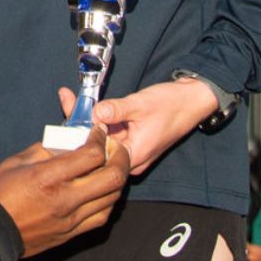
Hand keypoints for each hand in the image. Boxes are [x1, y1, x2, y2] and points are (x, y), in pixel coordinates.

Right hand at [0, 127, 130, 256]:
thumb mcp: (18, 161)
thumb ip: (47, 148)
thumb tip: (68, 139)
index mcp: (48, 177)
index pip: (91, 154)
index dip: (99, 137)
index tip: (97, 131)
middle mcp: (64, 200)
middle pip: (112, 177)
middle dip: (120, 156)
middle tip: (113, 146)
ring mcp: (70, 220)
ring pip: (112, 197)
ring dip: (116, 177)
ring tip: (109, 165)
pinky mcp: (71, 234)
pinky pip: (101, 216)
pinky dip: (108, 200)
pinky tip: (101, 190)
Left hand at [54, 77, 216, 174]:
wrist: (193, 100)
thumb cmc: (172, 104)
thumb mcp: (141, 104)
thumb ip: (116, 110)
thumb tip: (93, 112)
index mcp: (133, 156)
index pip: (98, 151)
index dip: (80, 133)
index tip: (67, 116)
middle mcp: (131, 160)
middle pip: (97, 145)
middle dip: (80, 123)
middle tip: (67, 101)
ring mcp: (131, 151)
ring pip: (103, 138)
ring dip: (89, 120)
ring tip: (72, 100)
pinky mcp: (132, 141)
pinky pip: (112, 132)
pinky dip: (101, 120)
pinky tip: (88, 106)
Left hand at [245, 243, 260, 260]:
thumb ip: (259, 247)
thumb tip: (255, 248)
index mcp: (255, 250)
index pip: (247, 247)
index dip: (248, 245)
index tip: (248, 245)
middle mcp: (253, 257)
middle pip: (248, 254)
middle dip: (250, 253)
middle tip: (254, 252)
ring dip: (252, 259)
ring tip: (258, 258)